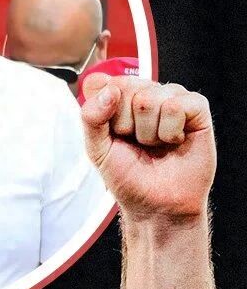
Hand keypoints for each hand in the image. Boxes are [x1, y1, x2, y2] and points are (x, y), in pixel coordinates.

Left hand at [80, 74, 214, 219]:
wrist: (156, 204)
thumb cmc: (128, 177)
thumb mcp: (97, 150)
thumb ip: (91, 118)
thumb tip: (108, 90)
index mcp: (120, 99)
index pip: (104, 83)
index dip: (105, 113)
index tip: (113, 135)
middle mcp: (146, 93)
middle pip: (127, 88)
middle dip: (126, 125)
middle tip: (137, 143)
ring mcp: (173, 97)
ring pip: (151, 98)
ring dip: (149, 132)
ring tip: (156, 145)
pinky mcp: (197, 107)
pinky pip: (177, 106)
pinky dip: (171, 131)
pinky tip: (175, 141)